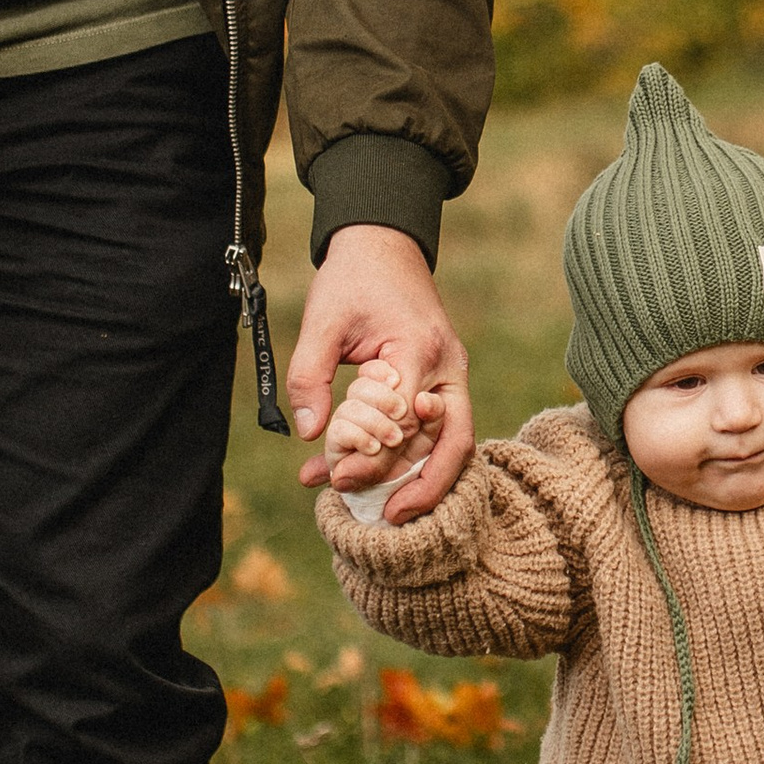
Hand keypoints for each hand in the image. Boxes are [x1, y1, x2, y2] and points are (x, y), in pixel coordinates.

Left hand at [289, 226, 472, 515]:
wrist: (383, 246)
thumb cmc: (352, 280)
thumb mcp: (322, 321)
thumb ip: (310, 375)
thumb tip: (309, 433)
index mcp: (419, 348)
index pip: (407, 419)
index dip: (375, 455)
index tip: (335, 477)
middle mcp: (448, 367)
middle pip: (454, 442)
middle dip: (424, 486)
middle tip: (386, 517)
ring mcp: (452, 377)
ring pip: (452, 444)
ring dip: (417, 479)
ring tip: (379, 510)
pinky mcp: (443, 384)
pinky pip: (436, 431)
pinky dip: (410, 458)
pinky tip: (367, 473)